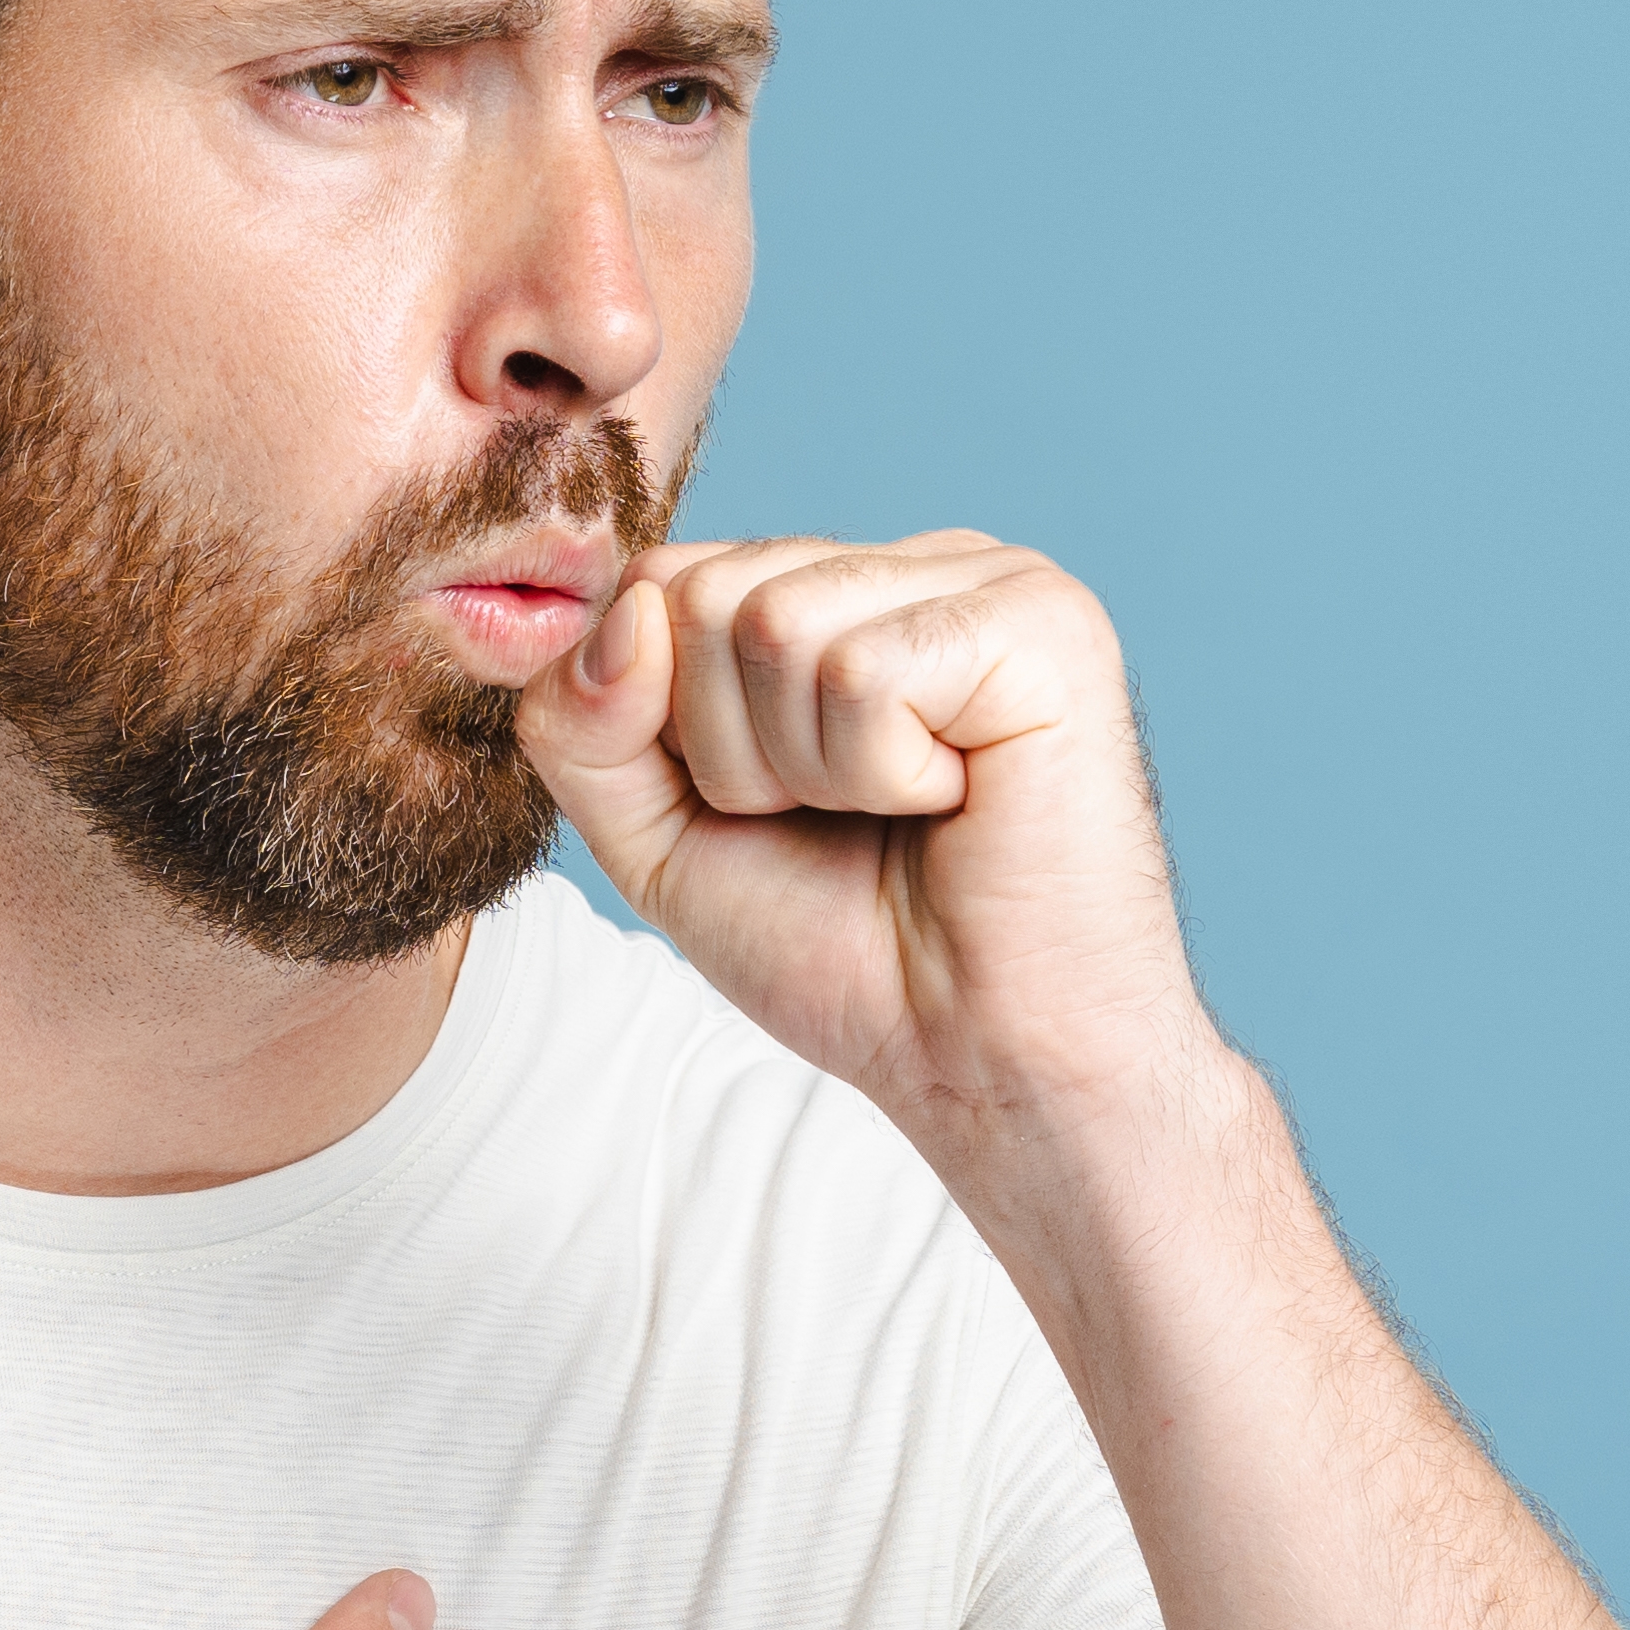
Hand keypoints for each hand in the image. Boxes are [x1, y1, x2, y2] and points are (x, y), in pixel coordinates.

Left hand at [515, 529, 1225, 1141]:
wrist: (986, 1066)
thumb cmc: (851, 954)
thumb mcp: (661, 839)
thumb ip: (584, 726)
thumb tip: (628, 616)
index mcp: (844, 590)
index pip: (662, 581)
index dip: (666, 725)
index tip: (774, 810)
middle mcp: (918, 563)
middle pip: (700, 594)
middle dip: (732, 753)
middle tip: (845, 820)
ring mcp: (990, 579)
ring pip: (770, 625)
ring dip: (807, 770)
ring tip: (904, 813)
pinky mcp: (1044, 626)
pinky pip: (860, 672)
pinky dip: (878, 773)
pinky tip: (955, 802)